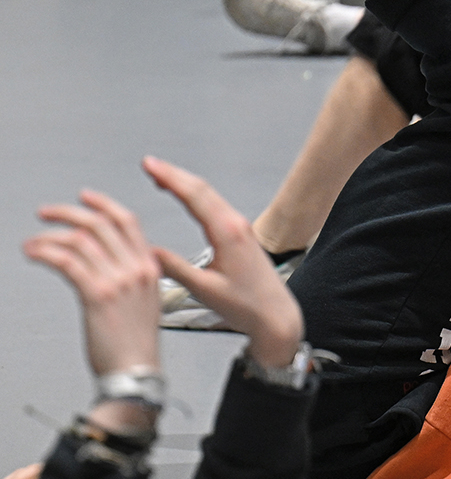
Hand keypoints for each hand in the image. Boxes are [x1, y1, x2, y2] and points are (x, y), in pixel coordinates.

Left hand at [25, 191, 163, 377]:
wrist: (135, 372)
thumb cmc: (136, 345)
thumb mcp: (144, 302)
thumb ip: (132, 277)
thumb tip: (107, 262)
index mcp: (149, 267)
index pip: (127, 222)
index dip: (103, 204)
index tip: (85, 197)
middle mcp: (135, 269)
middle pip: (101, 224)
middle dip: (68, 213)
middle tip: (46, 214)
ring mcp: (117, 281)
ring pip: (81, 240)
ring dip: (50, 235)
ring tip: (33, 241)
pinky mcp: (97, 295)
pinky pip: (67, 261)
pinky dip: (46, 252)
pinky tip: (34, 253)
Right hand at [145, 158, 303, 368]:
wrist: (276, 314)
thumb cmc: (245, 306)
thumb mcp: (204, 289)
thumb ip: (175, 268)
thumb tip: (146, 250)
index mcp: (227, 233)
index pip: (194, 196)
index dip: (169, 178)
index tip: (149, 165)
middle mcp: (236, 224)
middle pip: (202, 190)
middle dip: (174, 174)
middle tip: (149, 164)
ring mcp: (241, 228)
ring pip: (210, 197)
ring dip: (185, 184)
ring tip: (161, 176)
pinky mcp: (242, 235)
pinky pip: (216, 207)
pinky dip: (197, 197)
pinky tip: (187, 198)